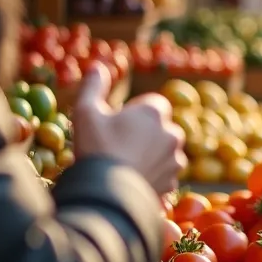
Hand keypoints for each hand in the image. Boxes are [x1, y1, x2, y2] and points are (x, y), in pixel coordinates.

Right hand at [71, 61, 186, 193]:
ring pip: (164, 151)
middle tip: (118, 147)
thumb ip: (93, 86)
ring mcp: (175, 159)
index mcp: (155, 111)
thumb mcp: (86, 112)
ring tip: (124, 166)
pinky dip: (152, 176)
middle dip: (145, 134)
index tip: (116, 125)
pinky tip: (132, 181)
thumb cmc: (95, 148)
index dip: (134, 114)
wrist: (106, 195)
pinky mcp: (173, 182)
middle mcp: (172, 132)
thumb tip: (97, 66)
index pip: (152, 104)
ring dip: (151, 155)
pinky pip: (164, 174)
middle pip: (160, 128)